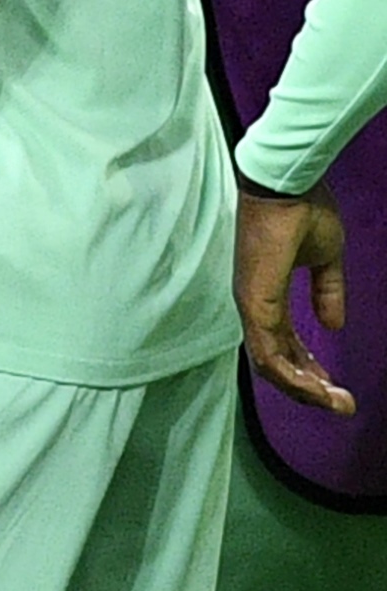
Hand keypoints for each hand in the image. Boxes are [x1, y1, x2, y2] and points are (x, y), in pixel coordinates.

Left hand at [237, 181, 352, 415]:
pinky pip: (268, 351)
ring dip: (303, 388)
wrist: (289, 186)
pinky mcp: (254, 300)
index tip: (334, 386)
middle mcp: (254, 303)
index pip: (283, 342)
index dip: (307, 367)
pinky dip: (292, 375)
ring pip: (270, 364)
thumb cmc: (304, 213)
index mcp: (267, 293)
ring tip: (335, 403)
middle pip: (275, 360)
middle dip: (308, 386)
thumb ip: (328, 293)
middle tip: (339, 404)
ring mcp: (251, 303)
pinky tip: (317, 389)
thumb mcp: (325, 260)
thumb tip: (333, 325)